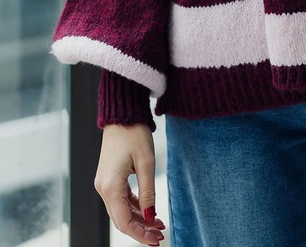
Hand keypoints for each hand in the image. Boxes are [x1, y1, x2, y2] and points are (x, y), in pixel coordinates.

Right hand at [95, 124, 164, 245]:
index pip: (124, 222)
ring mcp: (104, 182)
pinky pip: (121, 199)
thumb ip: (148, 191)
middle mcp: (103, 187)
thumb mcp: (146, 162)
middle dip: (141, 229)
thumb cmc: (134, 133)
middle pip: (121, 219)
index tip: (156, 240)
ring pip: (121, 210)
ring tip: (159, 224)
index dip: (140, 234)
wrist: (122, 113)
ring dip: (139, 219)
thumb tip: (151, 217)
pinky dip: (134, 207)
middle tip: (161, 235)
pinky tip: (148, 209)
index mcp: (110, 186)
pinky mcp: (109, 177)